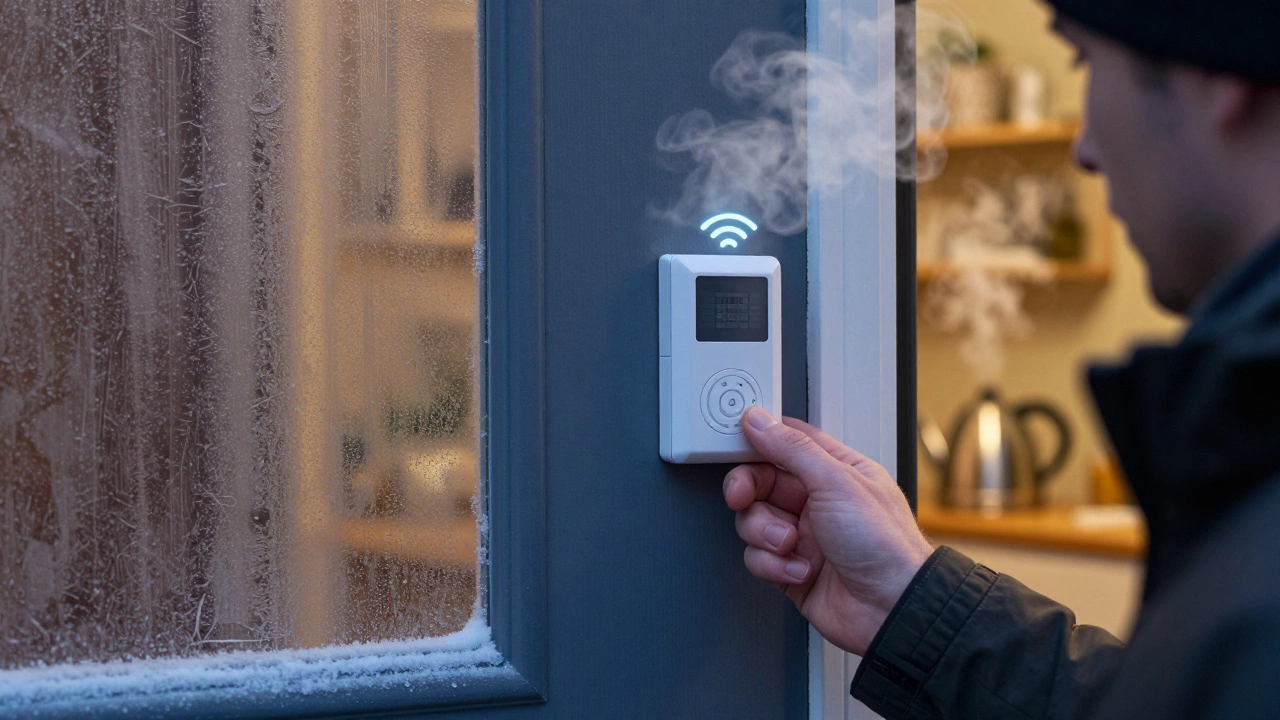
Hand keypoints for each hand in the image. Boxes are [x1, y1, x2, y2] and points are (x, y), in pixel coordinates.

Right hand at [723, 407, 932, 655]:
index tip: (737, 445)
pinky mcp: (791, 570)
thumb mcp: (837, 482)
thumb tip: (761, 421)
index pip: (787, 444)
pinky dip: (775, 566)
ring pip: (754, 522)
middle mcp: (818, 502)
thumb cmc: (884, 545)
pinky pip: (759, 559)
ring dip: (766, 534)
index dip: (759, 442)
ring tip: (792, 544)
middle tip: (742, 496)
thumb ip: (792, 449)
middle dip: (747, 490)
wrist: (892, 609)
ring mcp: (804, 537)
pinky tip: (802, 570)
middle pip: (760, 483)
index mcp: (836, 472)